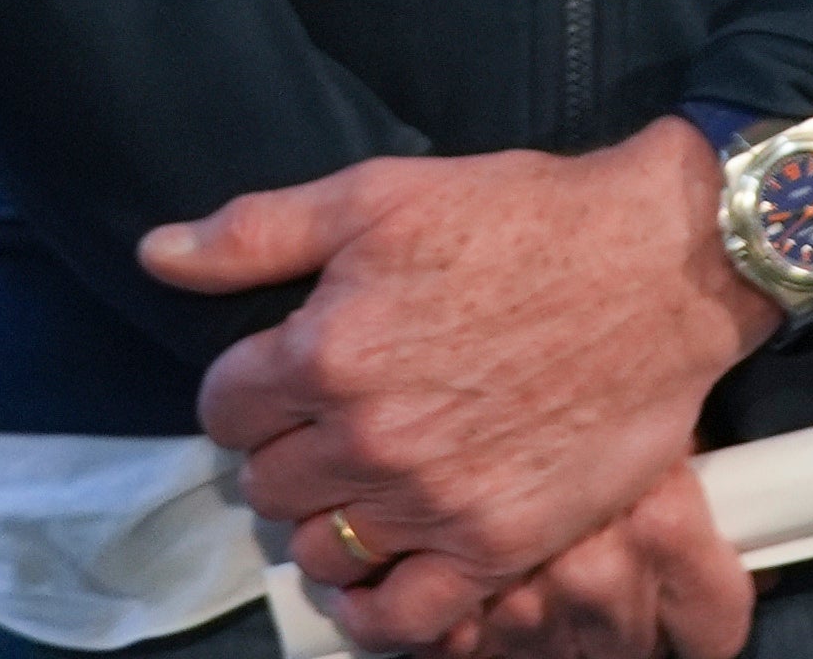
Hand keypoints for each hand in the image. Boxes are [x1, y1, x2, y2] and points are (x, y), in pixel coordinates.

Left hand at [152, 129, 775, 647]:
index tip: (282, 377)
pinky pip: (402, 617)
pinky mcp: (496, 545)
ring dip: (326, 523)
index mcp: (327, 350)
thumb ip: (255, 233)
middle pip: (267, 485)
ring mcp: (433, 501)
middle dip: (284, 454)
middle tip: (327, 427)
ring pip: (319, 552)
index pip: (224, 407)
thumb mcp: (377, 195)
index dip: (247, 389)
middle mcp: (369, 437)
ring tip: (360, 488)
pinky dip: (376, 608)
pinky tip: (379, 575)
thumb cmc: (518, 218)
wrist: (657, 266)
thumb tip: (155, 256)